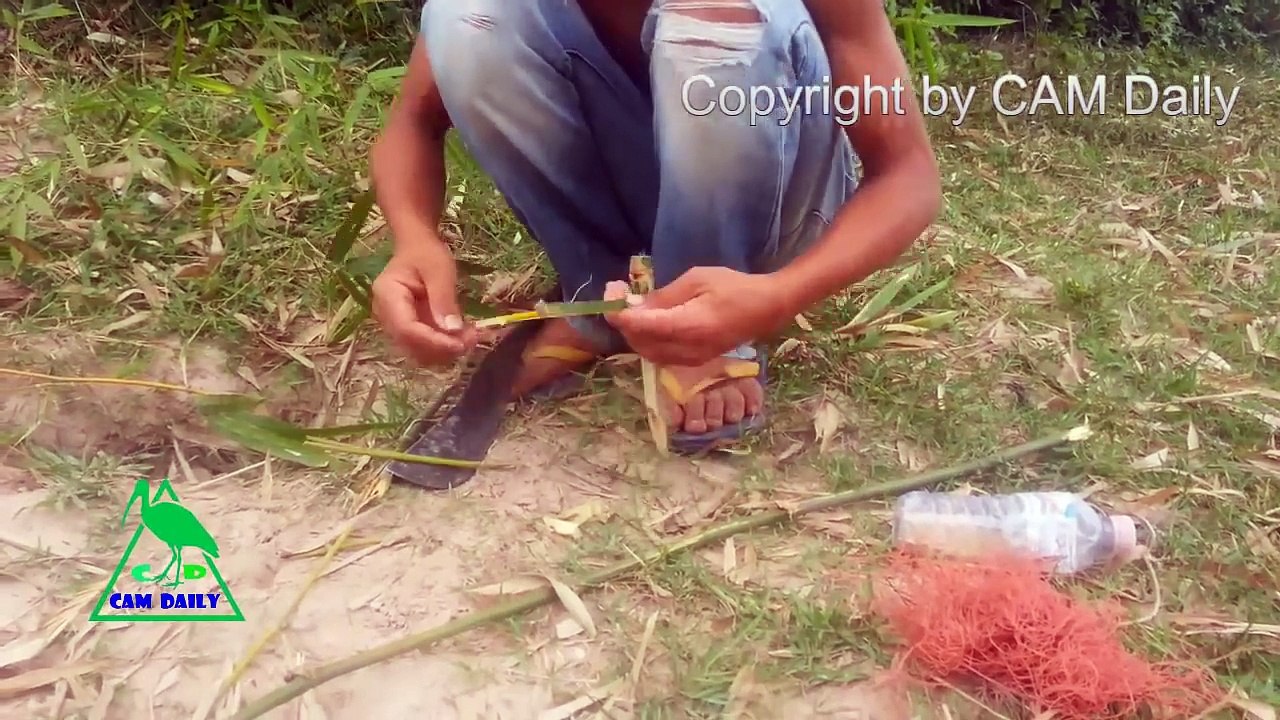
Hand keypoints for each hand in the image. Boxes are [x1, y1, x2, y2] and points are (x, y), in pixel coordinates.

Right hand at [370, 239, 477, 364]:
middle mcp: (385, 316)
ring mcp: (395, 324)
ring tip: (471, 337)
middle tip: (473, 339)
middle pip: (410, 345)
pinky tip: (463, 335)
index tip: (460, 344)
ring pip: (418, 350)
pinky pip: (424, 345)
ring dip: (445, 350)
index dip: (433, 341)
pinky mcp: (408, 329)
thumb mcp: (439, 270)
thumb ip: (444, 299)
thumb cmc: (426, 253)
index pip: (406, 329)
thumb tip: (452, 331)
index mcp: (387, 296)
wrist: (417, 247)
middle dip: (442, 348)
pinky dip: (444, 345)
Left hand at [603, 266, 789, 365]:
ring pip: (648, 352)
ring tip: (631, 306)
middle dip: (624, 321)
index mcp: (688, 327)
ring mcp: (691, 359)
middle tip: (618, 294)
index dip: (619, 313)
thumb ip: (663, 296)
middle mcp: (687, 350)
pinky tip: (649, 321)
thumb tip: (633, 306)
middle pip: (640, 343)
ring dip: (634, 332)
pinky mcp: (695, 361)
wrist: (767, 308)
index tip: (610, 294)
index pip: (640, 326)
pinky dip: (649, 340)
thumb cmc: (734, 287)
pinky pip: (661, 355)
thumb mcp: (696, 280)